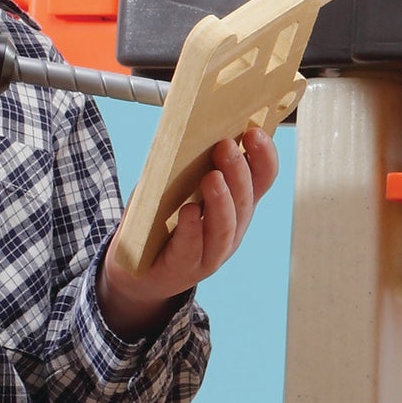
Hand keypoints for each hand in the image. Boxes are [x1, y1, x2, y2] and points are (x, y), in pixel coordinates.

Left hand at [97, 127, 278, 338]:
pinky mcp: (183, 268)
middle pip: (245, 202)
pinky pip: (191, 249)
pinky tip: (187, 212)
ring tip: (212, 177)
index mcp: (236, 206)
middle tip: (225, 147)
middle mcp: (232, 230)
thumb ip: (188, 166)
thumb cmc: (160, 222)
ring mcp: (211, 253)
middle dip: (238, 172)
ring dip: (221, 201)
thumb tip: (189, 132)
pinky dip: (191, 229)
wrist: (138, 270)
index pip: (262, 180)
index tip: (254, 132)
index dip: (263, 157)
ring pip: (225, 228)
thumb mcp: (177, 189)